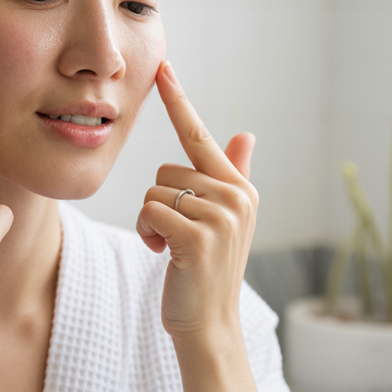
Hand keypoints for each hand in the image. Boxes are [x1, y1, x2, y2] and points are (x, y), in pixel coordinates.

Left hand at [136, 61, 257, 338]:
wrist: (209, 324)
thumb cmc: (208, 270)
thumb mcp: (223, 221)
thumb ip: (232, 175)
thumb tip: (244, 134)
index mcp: (239, 188)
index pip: (200, 135)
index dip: (178, 100)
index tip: (162, 67)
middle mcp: (236, 196)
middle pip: (166, 168)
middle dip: (158, 201)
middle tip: (175, 235)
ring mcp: (221, 217)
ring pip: (154, 190)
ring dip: (150, 220)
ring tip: (171, 247)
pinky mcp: (198, 237)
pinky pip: (150, 212)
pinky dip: (147, 233)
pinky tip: (164, 255)